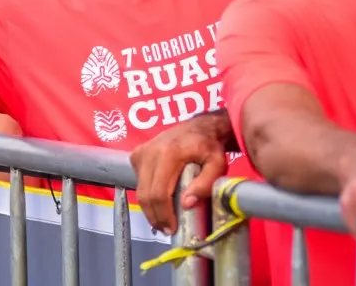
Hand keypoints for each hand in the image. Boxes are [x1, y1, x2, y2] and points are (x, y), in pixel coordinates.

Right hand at [130, 112, 230, 234]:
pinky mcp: (137, 154)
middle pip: (146, 194)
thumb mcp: (217, 164)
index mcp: (169, 153)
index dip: (164, 214)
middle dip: (155, 216)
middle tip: (167, 229)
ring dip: (150, 209)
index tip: (172, 228)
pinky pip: (139, 181)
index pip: (159, 192)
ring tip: (163, 220)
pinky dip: (147, 195)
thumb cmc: (210, 147)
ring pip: (139, 190)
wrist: (199, 127)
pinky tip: (159, 201)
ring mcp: (141, 152)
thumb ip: (205, 184)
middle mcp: (150, 152)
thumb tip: (186, 204)